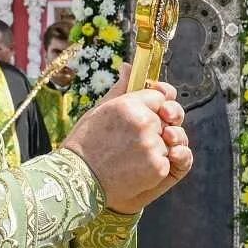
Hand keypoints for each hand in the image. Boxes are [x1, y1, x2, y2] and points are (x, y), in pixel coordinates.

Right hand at [64, 85, 190, 213]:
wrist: (78, 182)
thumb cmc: (84, 145)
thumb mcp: (99, 110)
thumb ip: (121, 88)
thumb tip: (128, 66)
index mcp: (130, 104)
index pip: (160, 96)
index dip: (154, 106)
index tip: (143, 116)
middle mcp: (144, 122)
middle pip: (168, 118)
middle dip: (158, 127)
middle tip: (134, 140)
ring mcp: (153, 145)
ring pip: (169, 140)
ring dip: (157, 147)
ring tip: (131, 157)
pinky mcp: (158, 167)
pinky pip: (169, 160)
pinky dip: (157, 166)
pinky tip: (135, 169)